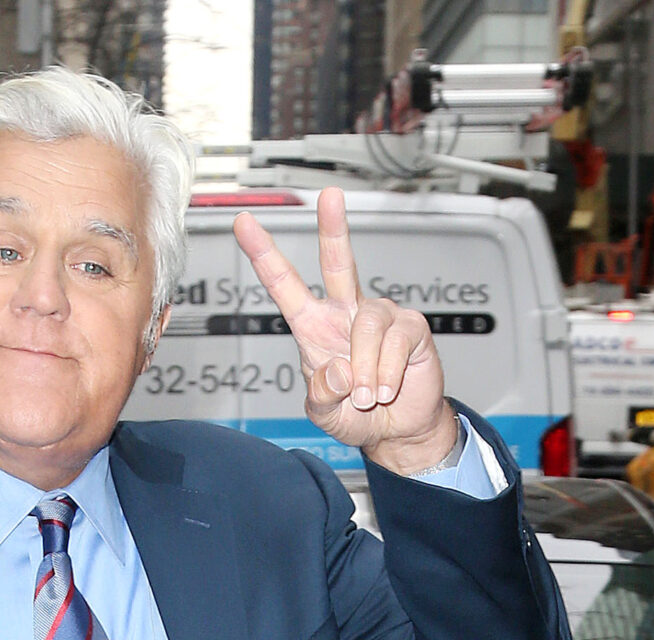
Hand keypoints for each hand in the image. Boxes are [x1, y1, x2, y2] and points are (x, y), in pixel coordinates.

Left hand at [232, 189, 456, 471]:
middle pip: (339, 263)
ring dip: (365, 369)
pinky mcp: (410, 327)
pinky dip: (386, 374)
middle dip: (334, 229)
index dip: (264, 256)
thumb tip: (338, 370)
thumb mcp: (324, 413)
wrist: (398, 429)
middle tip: (330, 196)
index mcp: (315, 328)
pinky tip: (386, 389)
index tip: (243, 224)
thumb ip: (321, 396)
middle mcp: (347, 313)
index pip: (286, 287)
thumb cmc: (355, 415)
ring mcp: (380, 316)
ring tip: (366, 396)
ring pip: (368, 326)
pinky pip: (394, 343)